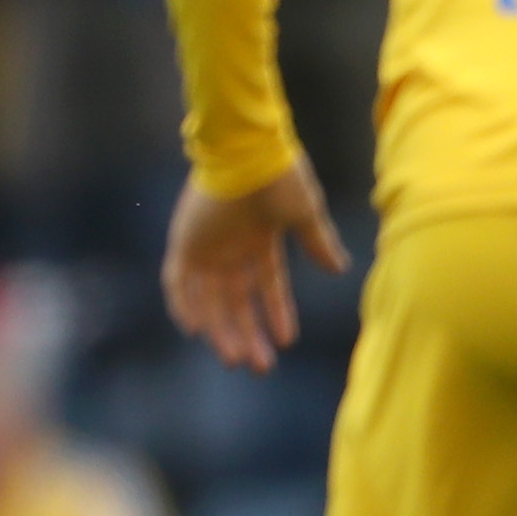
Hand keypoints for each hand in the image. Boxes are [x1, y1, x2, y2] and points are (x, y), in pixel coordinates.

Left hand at [162, 160, 351, 373]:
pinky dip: (183, 305)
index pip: (266, 287)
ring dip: (220, 329)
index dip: (276, 314)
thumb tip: (339, 269)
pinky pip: (177, 281)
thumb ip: (318, 243)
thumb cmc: (278, 176)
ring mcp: (205, 245)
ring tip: (235, 359)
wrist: (247, 149)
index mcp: (259, 241)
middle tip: (259, 367)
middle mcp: (230, 248)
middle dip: (247, 334)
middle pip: (236, 302)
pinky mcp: (184, 241)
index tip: (286, 342)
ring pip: (209, 299)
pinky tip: (196, 331)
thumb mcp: (304, 215)